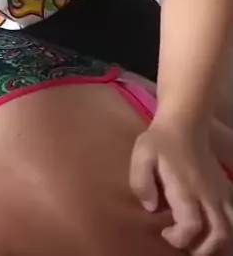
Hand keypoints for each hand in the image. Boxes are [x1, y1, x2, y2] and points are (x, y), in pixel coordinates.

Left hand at [130, 121, 231, 254]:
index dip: (179, 239)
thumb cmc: (161, 140)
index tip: (165, 233)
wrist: (185, 121)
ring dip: (218, 242)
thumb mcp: (142, 155)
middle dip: (203, 250)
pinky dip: (226, 228)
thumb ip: (140, 182)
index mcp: (186, 188)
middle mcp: (207, 193)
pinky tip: (211, 229)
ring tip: (201, 243)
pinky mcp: (225, 188)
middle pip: (219, 233)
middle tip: (186, 247)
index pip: (191, 226)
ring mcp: (219, 191)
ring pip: (231, 226)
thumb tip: (150, 207)